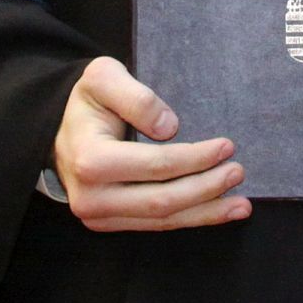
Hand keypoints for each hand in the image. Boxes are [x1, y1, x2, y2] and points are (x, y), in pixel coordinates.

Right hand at [52, 57, 249, 232]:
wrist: (61, 129)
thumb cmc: (87, 101)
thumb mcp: (104, 78)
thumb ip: (135, 96)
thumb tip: (170, 127)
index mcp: (90, 160)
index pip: (155, 165)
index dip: (195, 158)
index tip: (226, 146)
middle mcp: (91, 197)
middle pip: (161, 200)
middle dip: (206, 188)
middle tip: (238, 171)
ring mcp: (98, 216)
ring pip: (161, 220)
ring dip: (205, 213)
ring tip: (241, 204)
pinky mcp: (109, 223)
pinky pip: (154, 224)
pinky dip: (189, 219)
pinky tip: (217, 212)